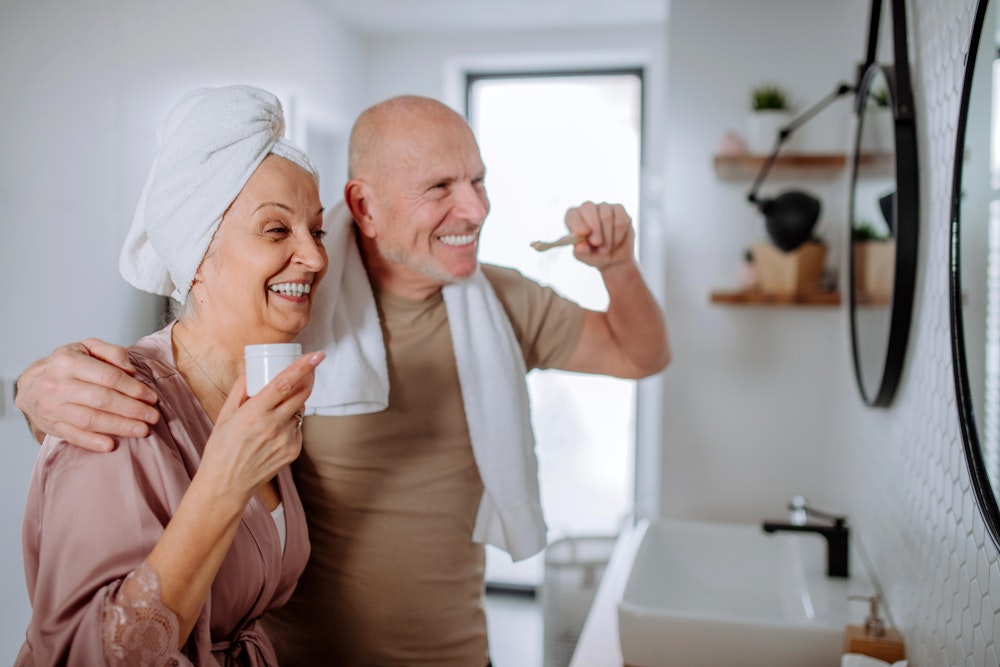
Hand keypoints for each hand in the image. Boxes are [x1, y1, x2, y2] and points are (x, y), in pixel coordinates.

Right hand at [15, 339, 159, 450]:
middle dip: (132, 409)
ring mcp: (53, 407)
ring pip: (90, 420)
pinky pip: (73, 436)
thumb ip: (112, 353)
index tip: (152, 397)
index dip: (133, 388)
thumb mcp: (86, 348)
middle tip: (153, 416)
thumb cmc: (64, 366)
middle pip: (102, 400)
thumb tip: (130, 371)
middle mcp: (58, 385)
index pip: (108, 377)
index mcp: (69, 362)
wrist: (29, 385)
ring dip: (119, 427)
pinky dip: (92, 442)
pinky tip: (111, 445)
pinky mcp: (51, 425)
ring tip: (142, 430)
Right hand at [196, 352, 324, 501]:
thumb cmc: (221, 450)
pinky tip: (274, 431)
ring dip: (293, 403)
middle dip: (307, 378)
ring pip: (299, 411)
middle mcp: (273, 426)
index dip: (303, 367)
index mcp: (255, 413)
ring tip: (274, 411)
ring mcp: (286, 439)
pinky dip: (290, 423)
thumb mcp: (225, 416)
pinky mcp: (293, 451)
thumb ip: (239, 391)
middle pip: (301, 394)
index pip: (284, 383)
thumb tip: (250, 370)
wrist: (226, 485)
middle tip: (307, 369)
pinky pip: (298, 428)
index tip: (317, 355)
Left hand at [564, 201, 635, 270]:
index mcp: (574, 219)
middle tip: (597, 243)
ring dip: (607, 236)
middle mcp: (587, 209)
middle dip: (594, 228)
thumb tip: (580, 247)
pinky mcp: (619, 210)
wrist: (613, 257)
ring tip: (606, 247)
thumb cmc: (594, 254)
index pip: (571, 214)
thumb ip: (581, 252)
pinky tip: (616, 241)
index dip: (577, 222)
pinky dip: (618, 234)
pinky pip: (620, 220)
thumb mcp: (585, 257)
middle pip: (588, 208)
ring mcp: (604, 207)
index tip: (584, 233)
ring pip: (606, 216)